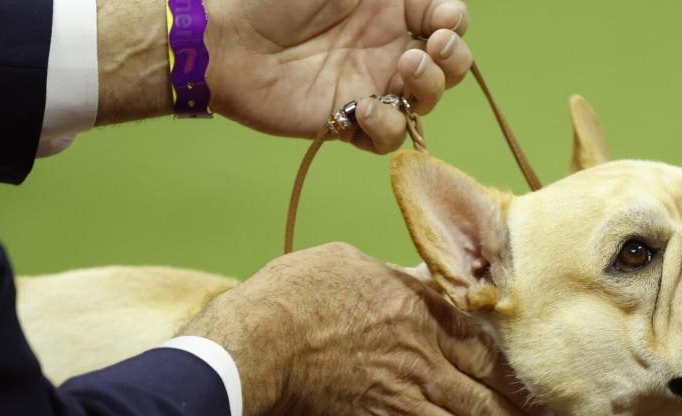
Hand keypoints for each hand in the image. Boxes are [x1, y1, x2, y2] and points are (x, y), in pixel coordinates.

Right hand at [183, 243, 571, 415]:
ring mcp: (403, 399)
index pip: (489, 356)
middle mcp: (425, 362)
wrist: (255, 343)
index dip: (524, 386)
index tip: (551, 407)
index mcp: (424, 317)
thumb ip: (393, 279)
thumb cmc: (294, 293)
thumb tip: (411, 282)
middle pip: (492, 402)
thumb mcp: (350, 264)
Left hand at [207, 0, 473, 152]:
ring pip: (426, 103)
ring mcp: (372, 87)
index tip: (443, 19)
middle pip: (449, 66)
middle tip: (432, 48)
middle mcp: (388, 48)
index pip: (446, 19)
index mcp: (390, 8)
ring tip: (405, 69)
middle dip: (454, 60)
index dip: (455, 22)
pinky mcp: (350, 122)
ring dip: (430, 89)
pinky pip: (388, 138)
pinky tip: (366, 109)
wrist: (227, 42)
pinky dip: (388, 127)